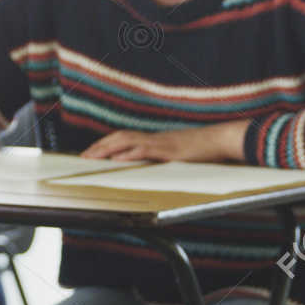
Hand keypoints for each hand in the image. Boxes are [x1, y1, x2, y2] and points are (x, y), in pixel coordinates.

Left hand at [81, 122, 243, 161]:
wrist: (221, 139)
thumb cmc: (204, 149)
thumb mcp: (179, 155)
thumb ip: (165, 159)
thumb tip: (152, 167)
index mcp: (155, 140)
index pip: (124, 138)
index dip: (106, 145)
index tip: (91, 153)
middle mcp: (154, 138)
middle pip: (119, 137)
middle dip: (100, 147)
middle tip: (83, 157)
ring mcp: (160, 143)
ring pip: (127, 141)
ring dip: (107, 149)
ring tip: (92, 157)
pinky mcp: (169, 150)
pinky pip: (145, 151)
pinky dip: (129, 154)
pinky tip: (117, 160)